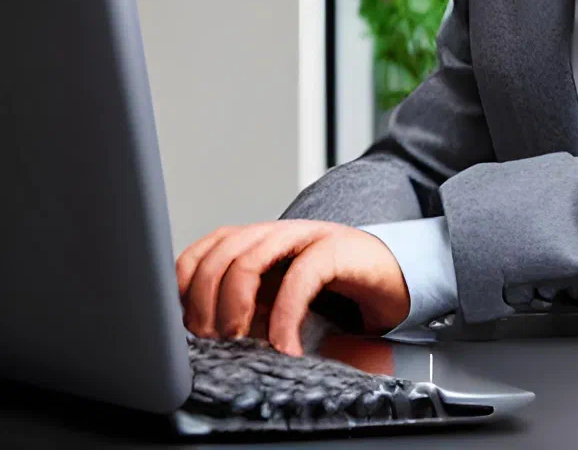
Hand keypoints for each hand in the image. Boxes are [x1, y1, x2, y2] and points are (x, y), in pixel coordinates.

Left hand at [176, 221, 410, 355]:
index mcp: (254, 243)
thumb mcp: (277, 302)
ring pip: (248, 259)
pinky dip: (285, 317)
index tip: (184, 332)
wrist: (392, 275)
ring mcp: (304, 236)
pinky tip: (286, 346)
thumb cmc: (333, 290)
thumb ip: (245, 310)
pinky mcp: (336, 248)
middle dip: (204, 305)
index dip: (182, 291)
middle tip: (213, 343)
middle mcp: (274, 234)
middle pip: (217, 256)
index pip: (200, 253)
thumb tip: (201, 343)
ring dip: (234, 308)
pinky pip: (299, 278)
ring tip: (240, 344)